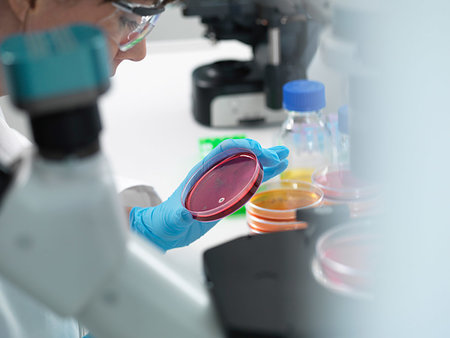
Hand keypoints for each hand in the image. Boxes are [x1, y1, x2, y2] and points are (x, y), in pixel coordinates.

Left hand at [129, 139, 288, 250]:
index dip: (241, 146)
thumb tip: (183, 214)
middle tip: (278, 155)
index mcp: (202, 172)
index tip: (258, 151)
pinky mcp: (228, 195)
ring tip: (284, 156)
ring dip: (266, 160)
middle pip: (240, 155)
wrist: (167, 229)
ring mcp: (223, 184)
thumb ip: (178, 216)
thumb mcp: (172, 218)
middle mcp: (214, 174)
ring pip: (247, 166)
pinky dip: (264, 175)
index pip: (223, 151)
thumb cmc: (167, 220)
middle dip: (260, 152)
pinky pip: (248, 181)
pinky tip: (276, 171)